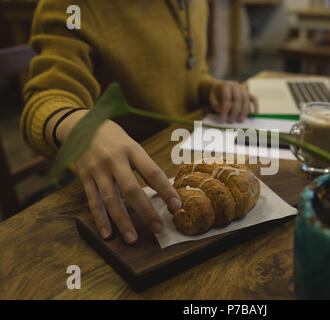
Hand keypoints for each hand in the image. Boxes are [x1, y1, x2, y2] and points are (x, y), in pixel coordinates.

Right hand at [56, 111, 180, 243]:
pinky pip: (93, 201)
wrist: (81, 125)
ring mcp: (97, 169)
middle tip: (158, 228)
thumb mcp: (132, 145)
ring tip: (133, 239)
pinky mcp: (84, 178)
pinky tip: (107, 234)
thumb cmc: (114, 139)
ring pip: (111, 199)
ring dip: (123, 221)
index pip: (153, 172)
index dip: (166, 190)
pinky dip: (100, 219)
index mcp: (132, 149)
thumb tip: (163, 190)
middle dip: (146, 211)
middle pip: (132, 189)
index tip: (177, 206)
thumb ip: (144, 166)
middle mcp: (114, 160)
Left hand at [208, 80, 258, 122]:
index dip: (225, 109)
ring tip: (240, 121)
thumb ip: (214, 103)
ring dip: (244, 111)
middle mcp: (235, 85)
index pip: (227, 98)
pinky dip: (256, 106)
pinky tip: (256, 113)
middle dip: (234, 112)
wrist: (221, 86)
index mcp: (226, 85)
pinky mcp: (248, 93)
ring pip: (246, 100)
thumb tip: (220, 110)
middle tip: (231, 121)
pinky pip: (254, 98)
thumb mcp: (211, 96)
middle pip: (237, 99)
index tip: (222, 119)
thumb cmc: (216, 93)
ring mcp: (243, 88)